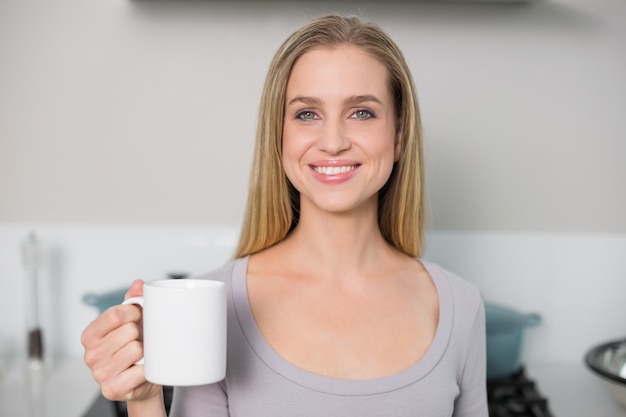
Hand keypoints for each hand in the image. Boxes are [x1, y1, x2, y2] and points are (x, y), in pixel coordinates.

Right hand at [81, 280, 161, 402]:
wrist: (141, 379)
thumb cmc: (134, 346)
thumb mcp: (131, 321)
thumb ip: (132, 301)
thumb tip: (138, 284)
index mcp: (91, 334)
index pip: (116, 313)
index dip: (135, 312)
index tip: (139, 316)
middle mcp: (91, 354)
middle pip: (129, 331)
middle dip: (141, 334)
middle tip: (140, 340)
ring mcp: (100, 373)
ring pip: (136, 349)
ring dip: (145, 352)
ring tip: (141, 355)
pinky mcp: (112, 388)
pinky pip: (139, 371)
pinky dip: (146, 370)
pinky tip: (142, 369)